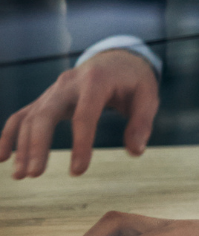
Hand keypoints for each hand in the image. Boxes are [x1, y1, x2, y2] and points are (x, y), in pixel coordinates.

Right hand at [2, 49, 159, 177]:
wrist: (116, 59)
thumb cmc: (133, 81)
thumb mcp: (148, 96)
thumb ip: (142, 122)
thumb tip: (135, 151)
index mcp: (96, 81)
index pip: (85, 114)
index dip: (80, 143)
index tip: (78, 171)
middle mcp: (68, 83)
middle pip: (45, 113)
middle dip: (37, 144)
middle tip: (34, 174)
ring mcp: (53, 90)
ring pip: (30, 116)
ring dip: (23, 146)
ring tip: (21, 176)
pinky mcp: (46, 98)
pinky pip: (22, 115)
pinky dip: (10, 134)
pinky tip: (2, 157)